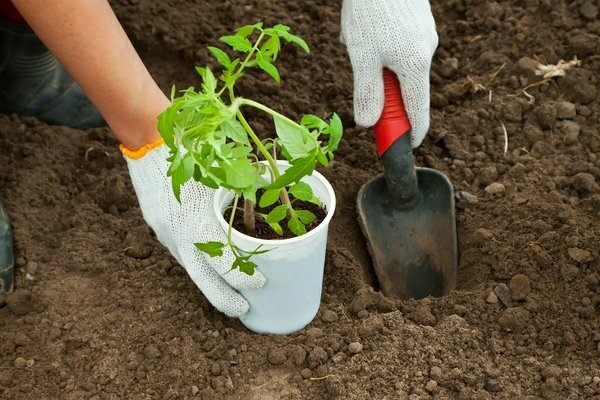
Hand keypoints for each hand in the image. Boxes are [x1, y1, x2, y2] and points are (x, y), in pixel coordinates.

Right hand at [122, 140, 265, 316]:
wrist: (149, 141)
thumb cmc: (193, 152)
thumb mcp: (221, 171)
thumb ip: (244, 188)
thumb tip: (271, 196)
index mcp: (199, 219)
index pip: (223, 260)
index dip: (242, 277)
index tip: (260, 284)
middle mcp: (179, 233)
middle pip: (203, 278)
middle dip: (224, 299)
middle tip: (244, 310)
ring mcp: (165, 232)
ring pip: (190, 267)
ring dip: (210, 282)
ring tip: (230, 293)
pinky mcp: (158, 227)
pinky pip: (180, 252)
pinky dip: (197, 262)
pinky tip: (209, 266)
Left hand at [341, 0, 437, 146]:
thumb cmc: (370, 8)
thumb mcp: (361, 55)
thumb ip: (367, 92)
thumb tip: (368, 123)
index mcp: (415, 65)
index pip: (419, 113)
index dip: (410, 135)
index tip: (402, 147)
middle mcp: (427, 52)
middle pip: (408, 91)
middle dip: (383, 93)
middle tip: (363, 81)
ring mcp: (425, 36)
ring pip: (400, 68)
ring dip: (378, 67)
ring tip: (359, 43)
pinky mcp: (419, 23)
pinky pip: (400, 49)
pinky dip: (382, 51)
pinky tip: (367, 31)